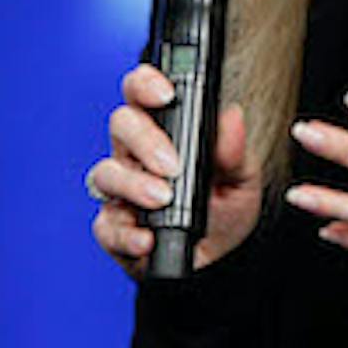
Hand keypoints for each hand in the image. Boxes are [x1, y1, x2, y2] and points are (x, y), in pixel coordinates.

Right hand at [86, 64, 264, 278]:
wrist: (216, 263)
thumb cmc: (222, 213)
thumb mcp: (241, 181)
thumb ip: (236, 152)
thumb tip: (232, 117)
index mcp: (163, 132)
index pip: (142, 93)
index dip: (146, 84)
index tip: (165, 94)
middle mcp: (135, 155)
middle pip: (121, 124)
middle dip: (145, 140)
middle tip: (171, 164)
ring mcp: (120, 191)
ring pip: (106, 173)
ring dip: (134, 185)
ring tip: (162, 199)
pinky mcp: (112, 228)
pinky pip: (106, 226)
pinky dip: (126, 233)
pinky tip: (146, 238)